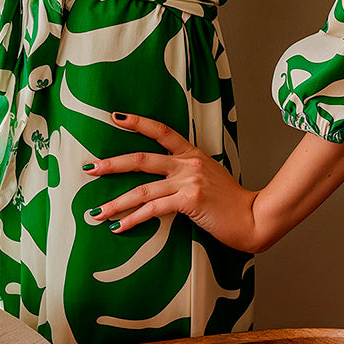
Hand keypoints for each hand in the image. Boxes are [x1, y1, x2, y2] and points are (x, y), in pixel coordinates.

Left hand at [83, 112, 263, 252]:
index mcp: (191, 153)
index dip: (137, 122)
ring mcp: (188, 181)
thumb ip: (187, 171)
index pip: (161, 130)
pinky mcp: (189, 201)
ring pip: (142, 190)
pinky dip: (134, 219)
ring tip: (96, 212)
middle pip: (141, 159)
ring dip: (116, 203)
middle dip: (111, 165)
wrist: (255, 219)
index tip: (114, 117)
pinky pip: (154, 210)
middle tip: (89, 168)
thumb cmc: (232, 202)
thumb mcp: (209, 176)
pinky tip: (119, 226)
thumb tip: (163, 178)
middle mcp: (187, 163)